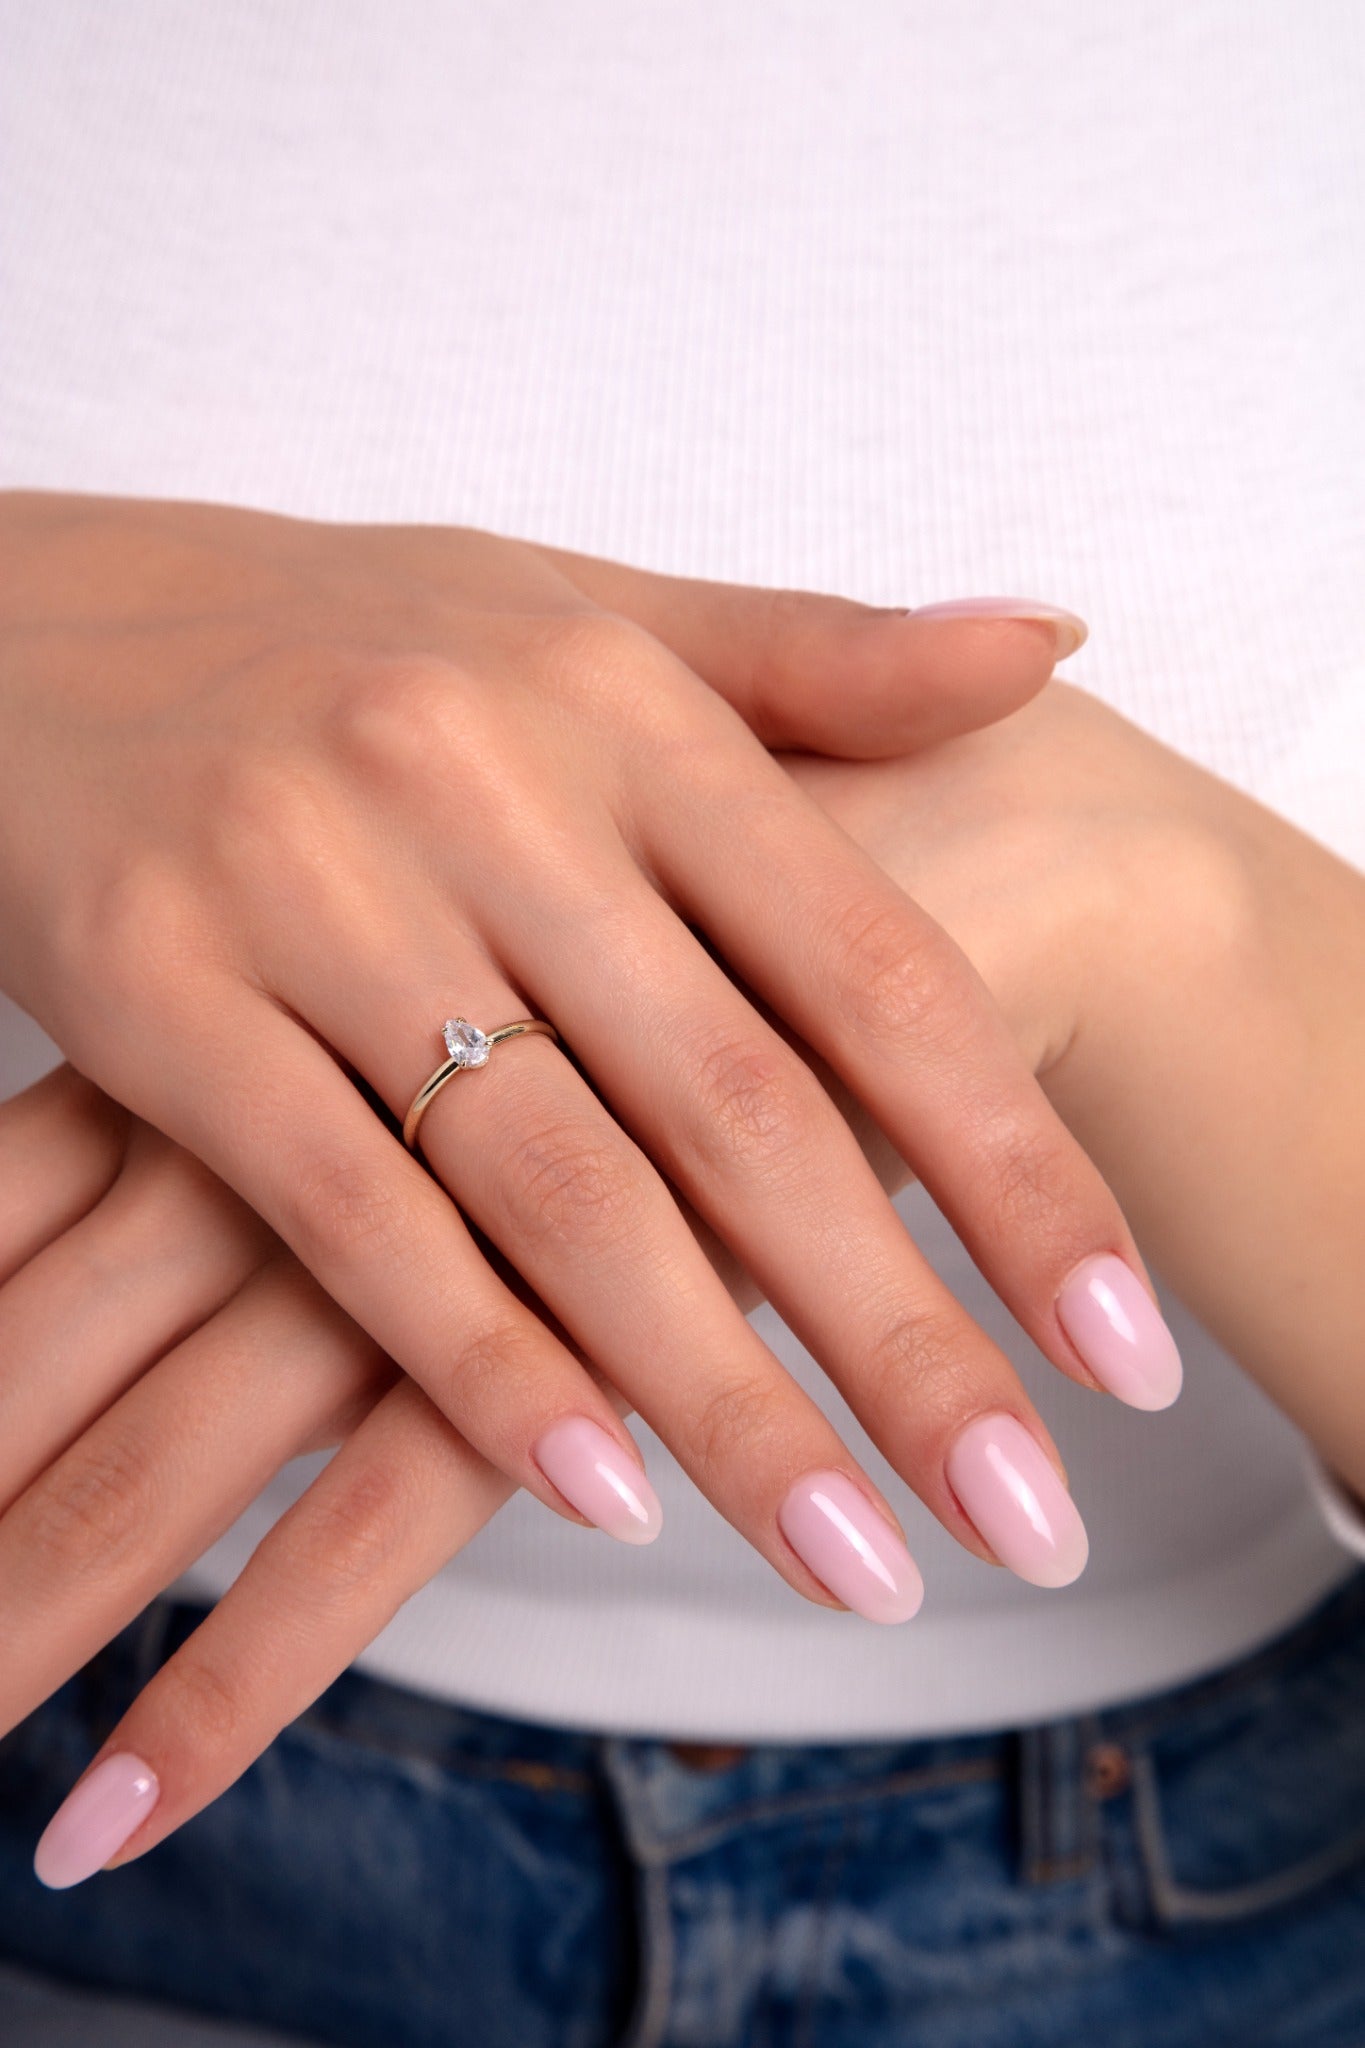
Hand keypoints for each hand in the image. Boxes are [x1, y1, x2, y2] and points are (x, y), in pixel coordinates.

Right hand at [0, 491, 1166, 1613]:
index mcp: (624, 708)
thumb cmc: (348, 637)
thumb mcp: (585, 615)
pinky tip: (598, 1490)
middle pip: (741, 1109)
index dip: (1015, 1165)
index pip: (872, 964)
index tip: (1119, 1349)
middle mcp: (487, 788)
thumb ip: (817, 660)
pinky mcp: (159, 992)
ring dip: (716, 1400)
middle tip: (1025, 1516)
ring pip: (558, 1188)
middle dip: (900, 1336)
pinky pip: (347, 1210)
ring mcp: (314, 890)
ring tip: (855, 1559)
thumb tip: (1050, 650)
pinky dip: (474, 1359)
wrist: (32, 619)